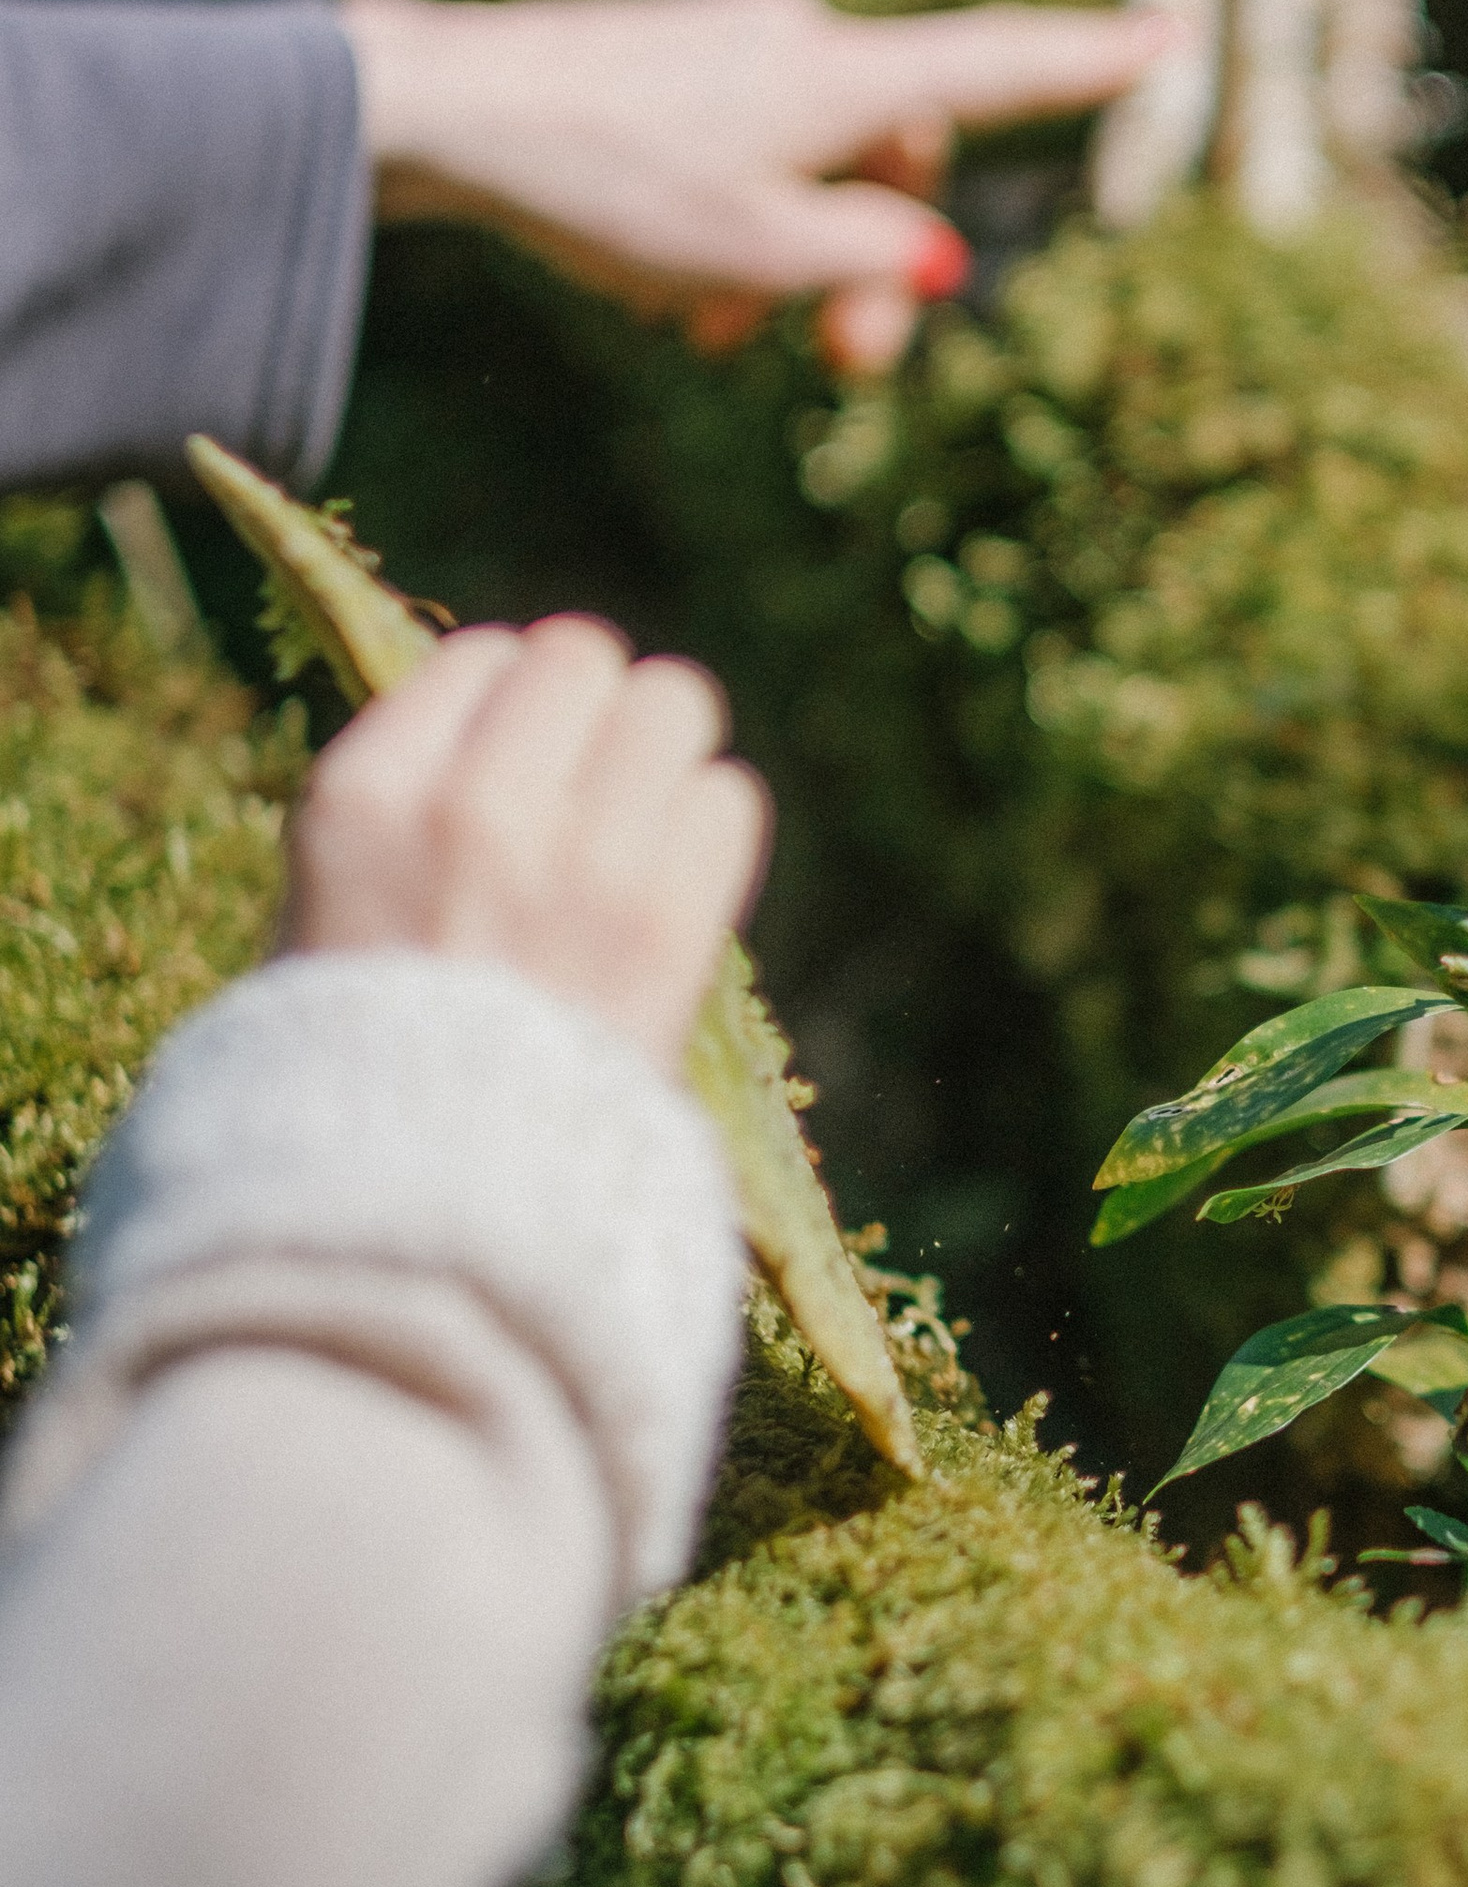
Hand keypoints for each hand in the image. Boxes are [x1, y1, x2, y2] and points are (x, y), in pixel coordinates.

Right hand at [278, 618, 770, 1076]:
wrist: (418, 1229)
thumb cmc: (356, 1088)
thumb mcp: (320, 924)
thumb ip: (411, 813)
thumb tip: (512, 715)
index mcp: (360, 798)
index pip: (482, 656)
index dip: (510, 706)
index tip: (515, 767)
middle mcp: (471, 804)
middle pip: (586, 657)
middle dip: (595, 714)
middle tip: (591, 793)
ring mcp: (580, 857)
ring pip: (674, 705)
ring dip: (663, 758)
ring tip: (638, 835)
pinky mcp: (672, 920)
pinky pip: (728, 800)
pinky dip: (708, 833)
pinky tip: (673, 892)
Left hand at [342, 0, 1170, 375]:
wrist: (441, 110)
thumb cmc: (606, 182)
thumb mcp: (756, 254)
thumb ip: (866, 259)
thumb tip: (935, 252)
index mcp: (842, 78)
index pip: (996, 69)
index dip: (1088, 66)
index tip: (1169, 39)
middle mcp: (800, 42)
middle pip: (893, 158)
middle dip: (875, 262)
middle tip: (837, 363)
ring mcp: (728, 48)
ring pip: (807, 167)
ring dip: (783, 261)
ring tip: (705, 334)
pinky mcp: (665, 64)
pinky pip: (739, 153)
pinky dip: (728, 226)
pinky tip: (661, 292)